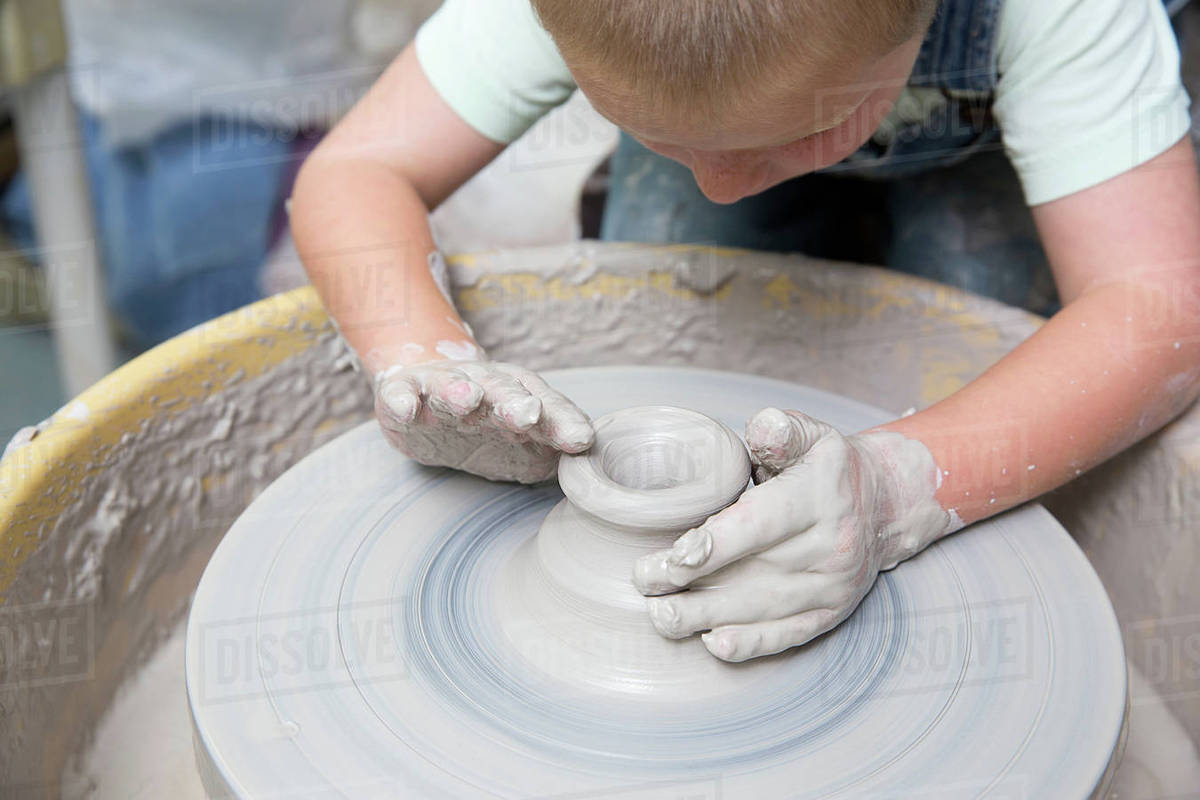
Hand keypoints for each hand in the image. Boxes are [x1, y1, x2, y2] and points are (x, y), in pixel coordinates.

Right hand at [375, 360, 594, 482]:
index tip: (580, 440)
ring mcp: (444, 388)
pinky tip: (406, 408)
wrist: (428, 395)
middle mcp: (486, 386)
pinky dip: (402, 401)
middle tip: (528, 414)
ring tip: (466, 398)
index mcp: (522, 396)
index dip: (564, 423)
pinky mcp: (405, 394)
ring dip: (460, 392)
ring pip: (453, 388)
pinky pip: (401, 396)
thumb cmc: (487, 424)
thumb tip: (593, 477)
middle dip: (516, 403)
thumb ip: (555, 451)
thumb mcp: (526, 442)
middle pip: (504, 393)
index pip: (549, 408)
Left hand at [632, 407, 954, 661]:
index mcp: (819, 497)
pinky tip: (713, 644)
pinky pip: (789, 634)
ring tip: (661, 615)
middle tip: (645, 581)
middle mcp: (830, 545)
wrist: (884, 507)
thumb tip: (763, 426)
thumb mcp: (811, 435)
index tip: (675, 555)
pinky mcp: (831, 612)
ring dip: (708, 617)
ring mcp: (833, 585)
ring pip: (764, 608)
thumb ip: (781, 429)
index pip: (762, 524)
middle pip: (754, 571)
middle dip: (694, 582)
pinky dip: (751, 643)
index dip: (717, 543)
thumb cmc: (826, 468)